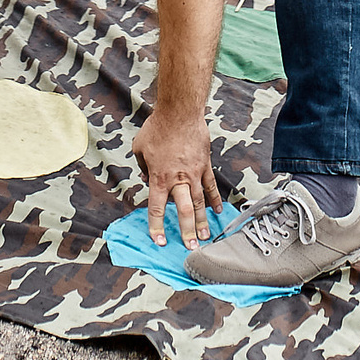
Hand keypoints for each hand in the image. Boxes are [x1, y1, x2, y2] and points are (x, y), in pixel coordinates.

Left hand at [135, 105, 223, 246]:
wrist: (179, 112)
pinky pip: (211, 185)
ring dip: (202, 221)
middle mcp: (178, 179)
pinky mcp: (206, 165)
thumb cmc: (157, 128)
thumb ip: (143, 167)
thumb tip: (147, 177)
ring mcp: (194, 173)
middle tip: (190, 247)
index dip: (157, 226)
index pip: (157, 208)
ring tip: (205, 237)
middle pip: (183, 210)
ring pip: (200, 202)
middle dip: (187, 231)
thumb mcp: (140, 148)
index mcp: (159, 178)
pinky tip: (219, 211)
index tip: (159, 241)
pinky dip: (215, 199)